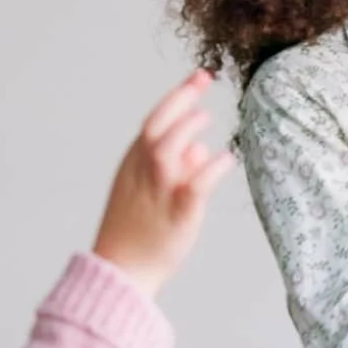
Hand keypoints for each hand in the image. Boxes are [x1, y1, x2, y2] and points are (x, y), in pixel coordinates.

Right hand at [94, 70, 234, 294]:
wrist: (121, 270)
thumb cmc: (136, 230)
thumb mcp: (145, 191)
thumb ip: (173, 167)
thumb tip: (201, 148)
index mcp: (134, 164)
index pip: (154, 121)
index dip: (177, 96)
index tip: (198, 77)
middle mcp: (143, 174)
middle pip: (157, 127)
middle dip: (180, 98)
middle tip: (204, 80)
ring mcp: (159, 194)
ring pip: (167, 150)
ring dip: (187, 128)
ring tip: (206, 117)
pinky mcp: (177, 216)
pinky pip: (195, 187)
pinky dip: (211, 170)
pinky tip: (225, 160)